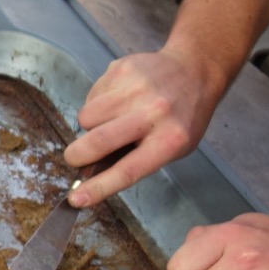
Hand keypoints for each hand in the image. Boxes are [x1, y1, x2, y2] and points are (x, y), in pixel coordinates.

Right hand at [63, 48, 224, 206]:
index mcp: (170, 140)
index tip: (76, 199)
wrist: (193, 70)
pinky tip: (115, 102)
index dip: (98, 188)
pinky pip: (91, 96)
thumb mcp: (173, 148)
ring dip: (89, 126)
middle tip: (75, 158)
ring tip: (108, 122)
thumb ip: (136, 160)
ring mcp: (135, 88)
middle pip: (98, 141)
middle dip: (76, 155)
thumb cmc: (182, 117)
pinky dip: (96, 104)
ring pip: (86, 117)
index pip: (127, 170)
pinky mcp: (121, 69)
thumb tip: (93, 173)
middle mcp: (153, 112)